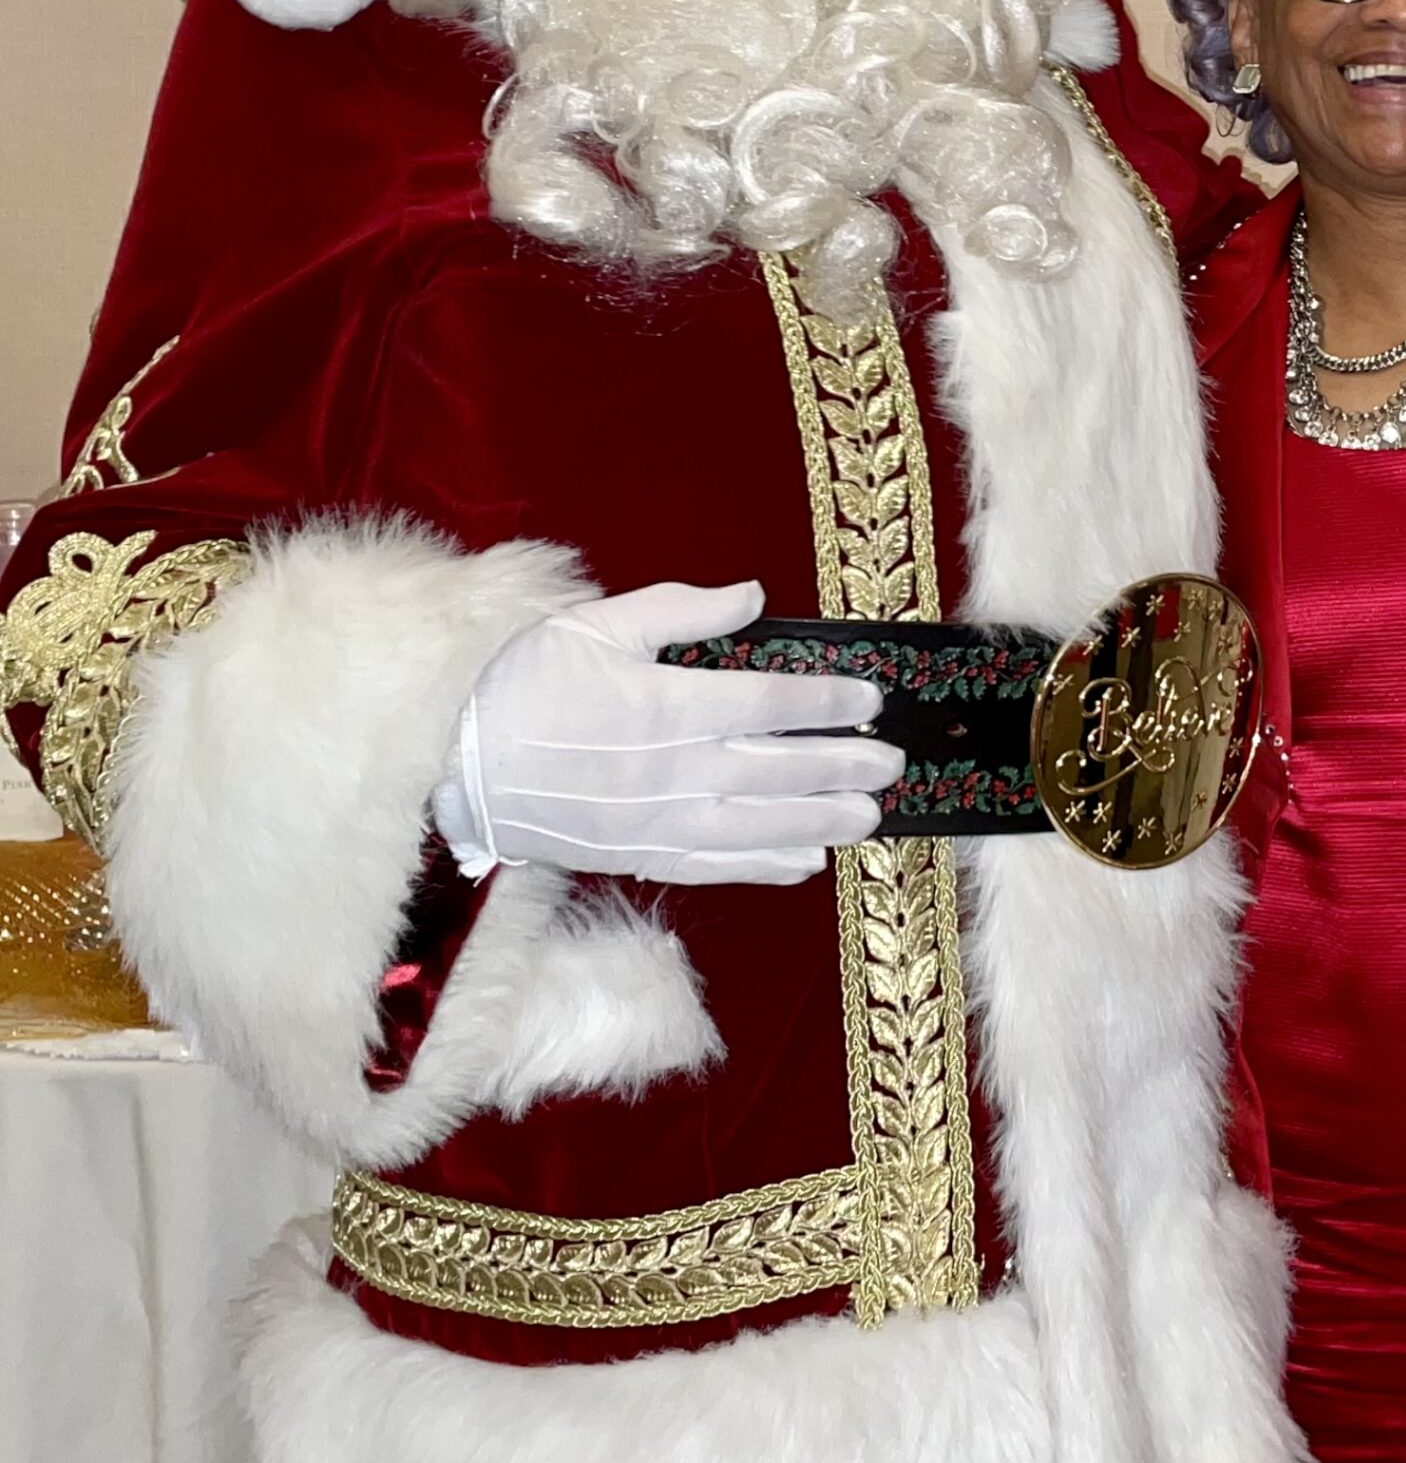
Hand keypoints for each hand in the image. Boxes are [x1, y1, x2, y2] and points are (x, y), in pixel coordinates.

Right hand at [434, 581, 902, 885]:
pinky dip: (765, 867)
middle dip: (842, 767)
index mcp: (666, 704)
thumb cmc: (523, 683)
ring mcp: (658, 820)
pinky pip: (716, 866)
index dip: (825, 702)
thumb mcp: (597, 624)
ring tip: (870, 818)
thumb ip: (682, 612)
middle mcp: (673, 769)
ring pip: (759, 826)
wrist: (456, 765)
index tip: (869, 698)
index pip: (768, 703)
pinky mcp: (639, 855)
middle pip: (777, 769)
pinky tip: (806, 863)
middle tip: (892, 764)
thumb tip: (753, 595)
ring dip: (819, 822)